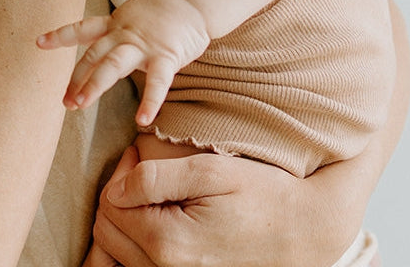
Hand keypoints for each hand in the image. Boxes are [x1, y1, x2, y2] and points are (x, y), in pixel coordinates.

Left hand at [38, 0, 208, 125]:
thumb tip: (102, 55)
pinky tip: (143, 119)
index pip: (82, 30)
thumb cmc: (162, 13)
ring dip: (95, 84)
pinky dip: (150, 100)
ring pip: (114, 64)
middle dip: (77, 77)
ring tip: (81, 105)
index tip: (39, 43)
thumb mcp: (132, 18)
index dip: (60, 36)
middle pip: (94, 54)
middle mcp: (124, 34)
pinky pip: (158, 81)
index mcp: (115, 24)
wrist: (192, 0)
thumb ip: (117, 35)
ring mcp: (144, 44)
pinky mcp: (166, 55)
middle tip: (64, 101)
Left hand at [89, 146, 357, 266]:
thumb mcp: (209, 172)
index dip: (120, 172)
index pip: (110, 204)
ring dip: (124, 217)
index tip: (140, 153)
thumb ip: (154, 178)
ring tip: (152, 192)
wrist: (303, 231)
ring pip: (115, 252)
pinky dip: (132, 243)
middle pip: (106, 230)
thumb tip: (116, 189)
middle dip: (117, 194)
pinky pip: (134, 266)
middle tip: (143, 168)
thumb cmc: (259, 194)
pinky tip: (153, 218)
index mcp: (168, 242)